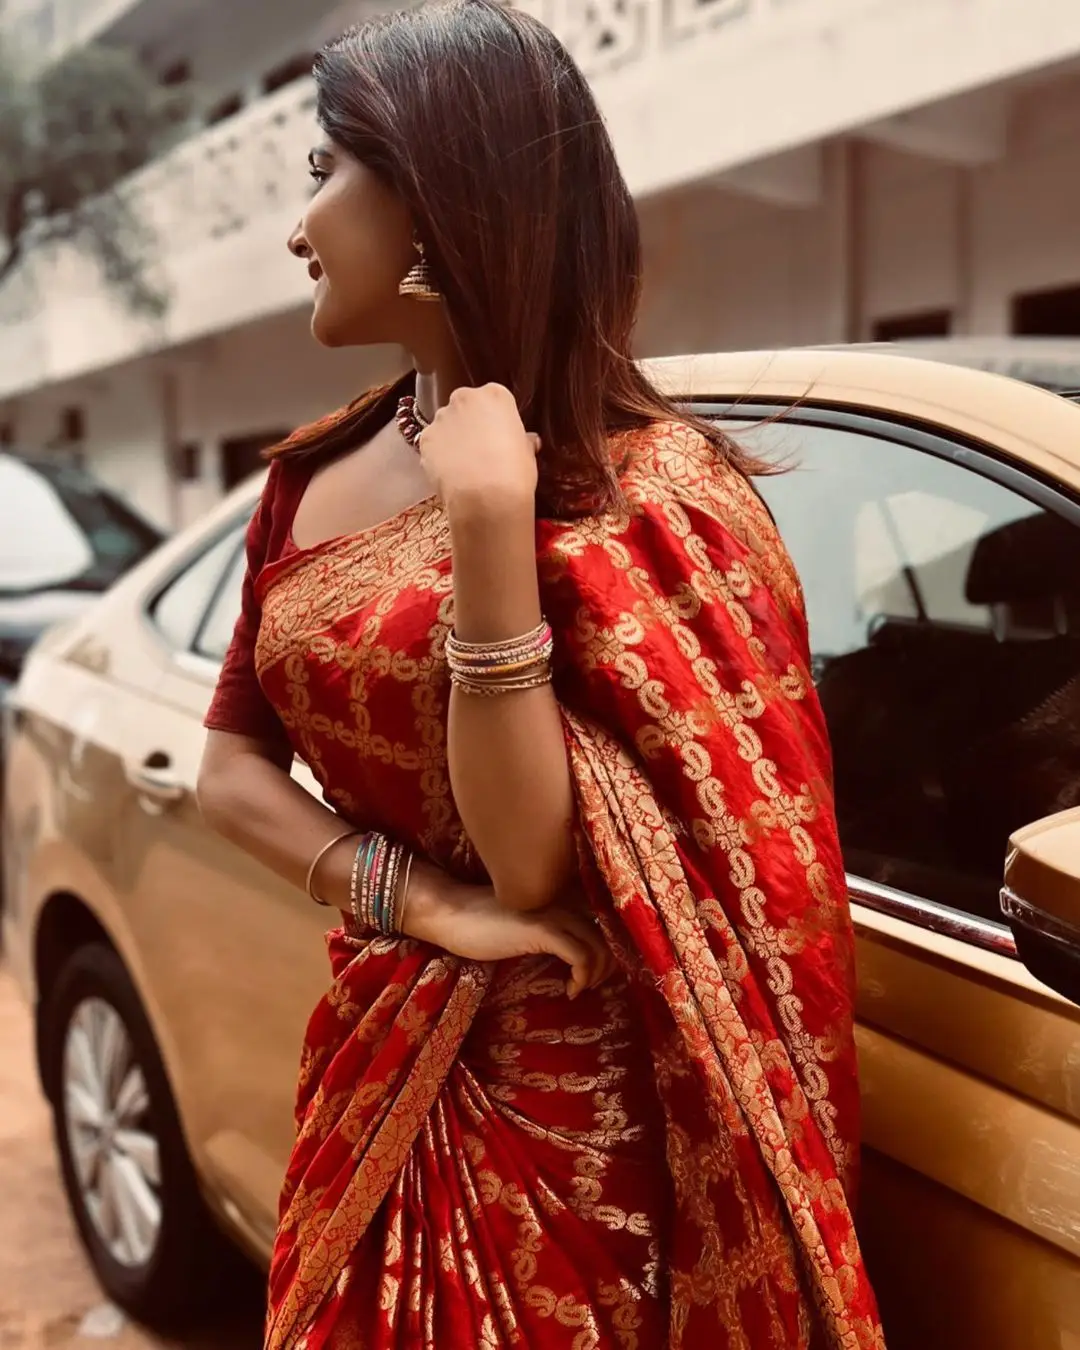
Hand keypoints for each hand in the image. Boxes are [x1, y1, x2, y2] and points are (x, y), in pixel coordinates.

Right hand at [402, 862, 613, 998]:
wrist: (454, 914)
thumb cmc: (487, 923)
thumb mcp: (530, 923)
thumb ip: (557, 927)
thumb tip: (582, 953)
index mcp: (565, 894)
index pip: (608, 917)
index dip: (612, 946)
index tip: (599, 969)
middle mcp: (566, 898)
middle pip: (610, 933)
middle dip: (608, 964)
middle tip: (591, 982)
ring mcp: (555, 912)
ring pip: (601, 946)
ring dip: (597, 974)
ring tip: (579, 987)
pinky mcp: (542, 929)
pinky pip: (581, 956)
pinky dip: (583, 977)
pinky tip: (571, 989)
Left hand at [418, 384, 539, 514]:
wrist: (486, 499)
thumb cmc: (515, 472)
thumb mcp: (528, 452)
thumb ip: (522, 440)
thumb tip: (527, 441)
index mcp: (495, 394)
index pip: (494, 400)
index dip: (496, 420)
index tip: (499, 437)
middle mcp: (464, 398)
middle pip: (466, 407)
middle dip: (470, 424)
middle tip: (480, 450)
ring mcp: (441, 418)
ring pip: (446, 425)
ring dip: (452, 439)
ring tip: (463, 466)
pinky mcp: (425, 439)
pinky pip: (432, 444)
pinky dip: (438, 455)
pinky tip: (450, 473)